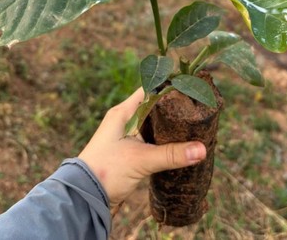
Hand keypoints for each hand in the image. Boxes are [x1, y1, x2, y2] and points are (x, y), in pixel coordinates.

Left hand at [77, 87, 206, 206]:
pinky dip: (165, 143)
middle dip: (174, 110)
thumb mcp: (141, 160)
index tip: (191, 90)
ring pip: (154, 126)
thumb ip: (172, 154)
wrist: (84, 198)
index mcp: (123, 113)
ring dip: (170, 128)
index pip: (149, 90)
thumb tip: (202, 149)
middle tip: (198, 110)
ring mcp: (127, 138)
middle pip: (155, 108)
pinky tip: (180, 147)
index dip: (169, 88)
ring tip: (194, 127)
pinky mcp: (130, 153)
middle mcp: (124, 121)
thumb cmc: (106, 171)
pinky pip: (151, 142)